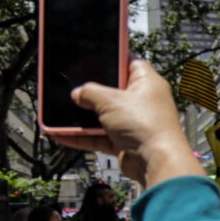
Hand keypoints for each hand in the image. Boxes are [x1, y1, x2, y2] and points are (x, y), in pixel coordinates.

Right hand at [57, 59, 201, 188]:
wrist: (157, 162)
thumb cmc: (148, 127)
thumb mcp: (110, 100)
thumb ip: (90, 92)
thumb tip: (78, 93)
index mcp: (147, 82)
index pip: (129, 62)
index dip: (112, 59)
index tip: (94, 57)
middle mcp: (143, 102)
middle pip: (112, 91)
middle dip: (91, 93)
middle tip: (73, 88)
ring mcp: (135, 123)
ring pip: (104, 116)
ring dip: (84, 117)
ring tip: (62, 113)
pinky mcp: (126, 142)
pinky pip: (100, 136)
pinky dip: (84, 136)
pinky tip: (65, 135)